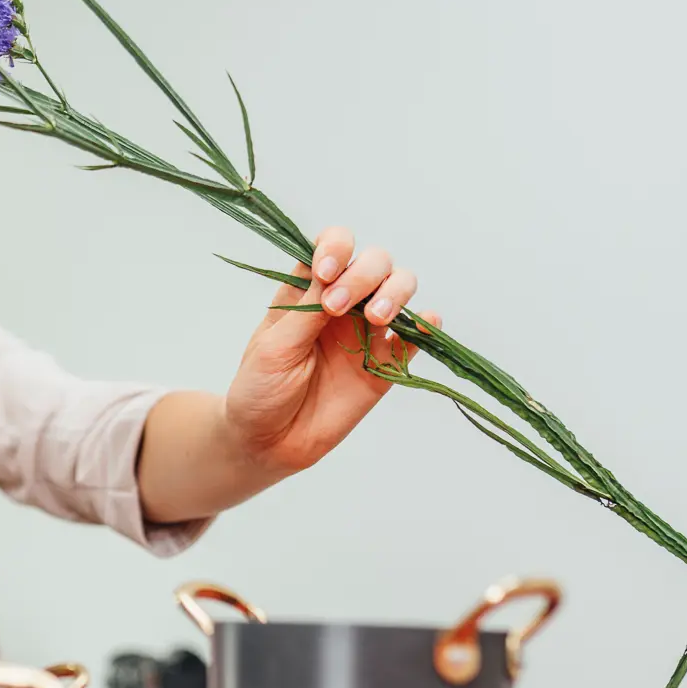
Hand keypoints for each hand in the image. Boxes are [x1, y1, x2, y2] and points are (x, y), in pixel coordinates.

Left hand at [221, 227, 440, 477]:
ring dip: (395, 292)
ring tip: (376, 318)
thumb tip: (336, 269)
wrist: (269, 442)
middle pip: (374, 261)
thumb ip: (308, 309)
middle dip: (363, 274)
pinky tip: (423, 326)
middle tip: (337, 307)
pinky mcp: (385, 363)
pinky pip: (415, 338)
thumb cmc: (260, 388)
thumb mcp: (275, 345)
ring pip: (399, 289)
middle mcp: (341, 302)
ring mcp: (366, 331)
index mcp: (307, 289)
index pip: (333, 245)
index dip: (337, 247)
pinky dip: (426, 326)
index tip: (326, 272)